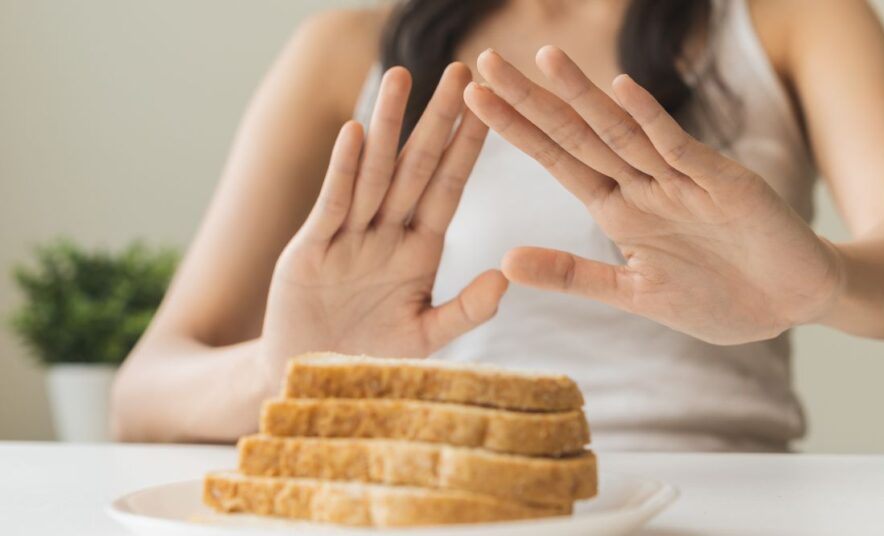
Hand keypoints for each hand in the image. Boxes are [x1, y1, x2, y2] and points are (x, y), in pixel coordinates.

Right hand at [261, 63, 506, 380]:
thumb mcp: (425, 338)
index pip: (449, 188)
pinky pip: (333, 203)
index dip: (467, 147)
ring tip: (402, 77)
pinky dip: (344, 170)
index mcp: (420, 250)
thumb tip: (504, 276)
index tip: (489, 107)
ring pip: (375, 173)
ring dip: (389, 126)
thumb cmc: (372, 359)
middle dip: (437, 120)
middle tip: (459, 70)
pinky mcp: (312, 249)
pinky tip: (357, 133)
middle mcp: (388, 233)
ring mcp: (350, 237)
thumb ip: (465, 310)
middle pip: (417, 167)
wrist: (312, 379)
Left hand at [465, 47, 843, 344]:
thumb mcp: (634, 295)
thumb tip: (503, 261)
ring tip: (543, 59)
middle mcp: (644, 185)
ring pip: (623, 131)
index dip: (516, 130)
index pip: (557, 160)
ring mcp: (683, 180)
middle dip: (531, 100)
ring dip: (583, 96)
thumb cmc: (719, 298)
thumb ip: (573, 275)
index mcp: (619, 210)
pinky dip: (652, 121)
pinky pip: (681, 148)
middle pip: (578, 135)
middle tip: (484, 62)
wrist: (793, 302)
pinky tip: (621, 90)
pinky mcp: (723, 183)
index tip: (472, 100)